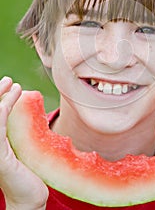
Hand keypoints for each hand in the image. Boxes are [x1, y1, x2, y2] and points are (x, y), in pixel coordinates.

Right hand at [0, 77, 47, 209]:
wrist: (29, 198)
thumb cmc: (26, 174)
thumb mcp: (20, 148)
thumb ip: (16, 131)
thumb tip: (19, 111)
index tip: (5, 85)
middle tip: (7, 80)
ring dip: (1, 97)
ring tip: (14, 85)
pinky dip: (2, 110)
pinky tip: (9, 100)